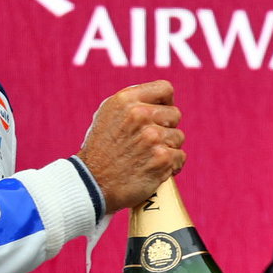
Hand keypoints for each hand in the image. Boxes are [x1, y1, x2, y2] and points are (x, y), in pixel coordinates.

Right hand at [76, 80, 184, 212]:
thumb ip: (133, 102)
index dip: (165, 103)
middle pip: (175, 114)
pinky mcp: (162, 158)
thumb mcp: (108, 114)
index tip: (160, 115)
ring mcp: (153, 136)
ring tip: (147, 157)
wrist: (93, 183)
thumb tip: (161, 99)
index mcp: (126, 100)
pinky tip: (154, 168)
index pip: (165, 89)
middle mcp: (140, 114)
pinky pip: (180, 157)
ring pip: (178, 137)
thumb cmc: (101, 150)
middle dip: (166, 128)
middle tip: (148, 141)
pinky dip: (171, 165)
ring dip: (167, 148)